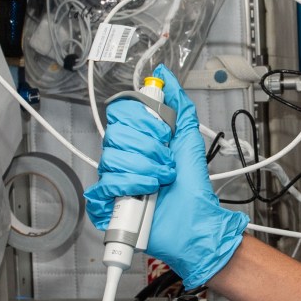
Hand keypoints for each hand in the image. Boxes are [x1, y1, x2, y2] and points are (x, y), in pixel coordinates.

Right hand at [82, 66, 247, 288]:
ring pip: (112, 159)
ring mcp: (112, 181)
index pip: (121, 114)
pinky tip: (146, 193)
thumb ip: (178, 105)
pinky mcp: (106, 205)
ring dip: (145, 170)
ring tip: (161, 181)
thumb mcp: (188, 139)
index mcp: (137, 141)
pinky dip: (131, 186)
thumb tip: (166, 76)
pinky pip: (106, 185)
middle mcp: (121, 159)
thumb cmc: (192, 188)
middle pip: (116, 135)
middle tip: (166, 163)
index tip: (163, 134)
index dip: (144, 121)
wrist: (194, 223)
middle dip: (149, 149)